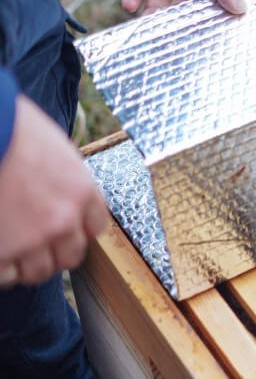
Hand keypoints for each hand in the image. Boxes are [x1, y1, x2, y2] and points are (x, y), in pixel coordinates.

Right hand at [0, 97, 108, 286]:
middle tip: (36, 243)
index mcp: (81, 191)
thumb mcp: (55, 149)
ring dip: (26, 264)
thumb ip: (65, 177)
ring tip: (11, 248)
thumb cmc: (13, 130)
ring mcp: (30, 240)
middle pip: (71, 255)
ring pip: (39, 271)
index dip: (78, 229)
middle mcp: (62, 220)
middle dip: (55, 252)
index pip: (95, 226)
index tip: (65, 228)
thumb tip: (61, 188)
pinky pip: (5, 275)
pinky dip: (1, 269)